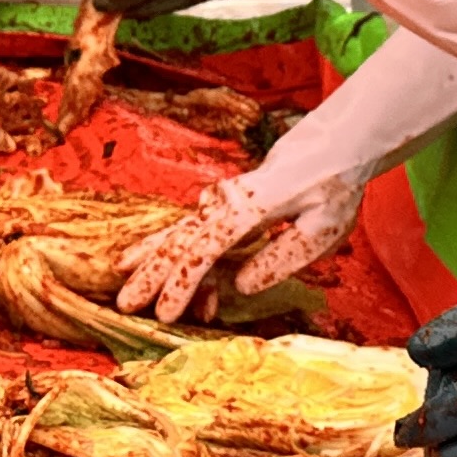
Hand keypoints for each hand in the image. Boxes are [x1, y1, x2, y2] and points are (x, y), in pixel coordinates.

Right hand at [113, 159, 362, 321]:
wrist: (334, 144)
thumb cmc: (333, 185)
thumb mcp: (322, 228)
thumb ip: (281, 258)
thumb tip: (240, 285)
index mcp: (251, 208)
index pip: (207, 249)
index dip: (183, 284)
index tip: (166, 312)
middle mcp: (228, 202)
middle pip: (181, 238)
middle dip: (151, 273)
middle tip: (126, 303)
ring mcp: (224, 201)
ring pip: (179, 229)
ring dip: (151, 256)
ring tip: (122, 277)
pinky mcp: (227, 204)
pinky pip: (192, 228)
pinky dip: (171, 247)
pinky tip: (147, 258)